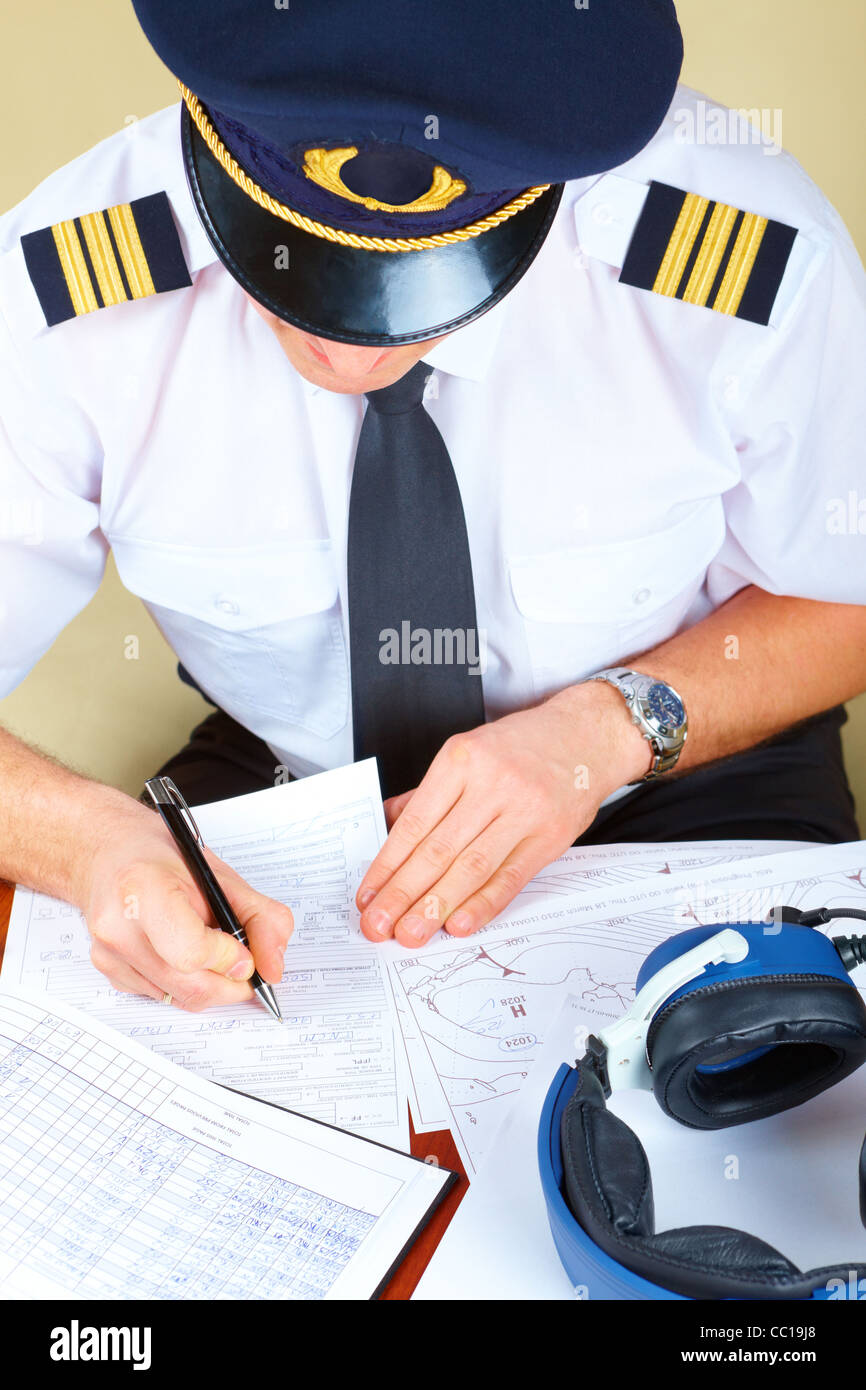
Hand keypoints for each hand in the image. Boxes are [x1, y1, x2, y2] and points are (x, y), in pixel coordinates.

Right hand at [73, 798, 293, 1009]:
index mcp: (144, 890)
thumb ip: (262, 919)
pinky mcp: (108, 971)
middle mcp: (118, 926)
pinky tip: (180, 951)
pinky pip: (161, 996)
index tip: (243, 950)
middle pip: (190, 986)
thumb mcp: (223, 875)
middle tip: (244, 964)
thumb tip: (272, 968)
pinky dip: (183, 983)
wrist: (112, 852)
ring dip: (210, 984)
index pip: (191, 952)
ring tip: (212, 949)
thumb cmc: (164, 858)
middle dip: (231, 982)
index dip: (229, 957)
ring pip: (179, 998)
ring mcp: (108, 953)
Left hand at [356, 681, 649, 946]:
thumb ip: (428, 793)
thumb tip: (387, 827)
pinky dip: (482, 904)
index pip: (415, 823)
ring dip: (436, 906)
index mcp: (461, 760)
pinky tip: (458, 924)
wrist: (588, 735)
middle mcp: (492, 785)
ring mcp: (524, 811)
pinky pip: (510, 877)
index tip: (368, 895)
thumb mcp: (469, 751)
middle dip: (403, 893)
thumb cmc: (524, 745)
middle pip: (438, 849)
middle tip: (379, 926)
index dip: (387, 864)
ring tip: (411, 932)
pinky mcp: (549, 836)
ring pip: (471, 867)